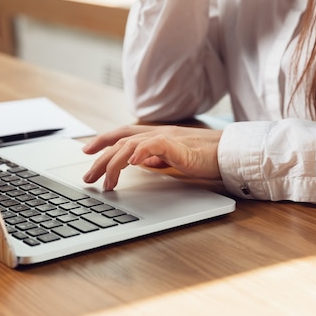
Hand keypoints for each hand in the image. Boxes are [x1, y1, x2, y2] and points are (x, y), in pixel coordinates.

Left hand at [82, 125, 222, 189]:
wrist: (228, 152)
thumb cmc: (205, 156)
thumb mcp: (173, 158)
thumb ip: (156, 158)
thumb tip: (141, 162)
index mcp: (155, 136)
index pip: (122, 135)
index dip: (103, 141)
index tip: (86, 151)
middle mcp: (156, 133)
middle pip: (120, 142)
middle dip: (100, 159)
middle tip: (88, 176)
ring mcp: (165, 137)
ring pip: (130, 145)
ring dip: (115, 164)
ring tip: (107, 182)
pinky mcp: (176, 144)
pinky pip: (153, 145)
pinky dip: (139, 153)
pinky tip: (131, 163)